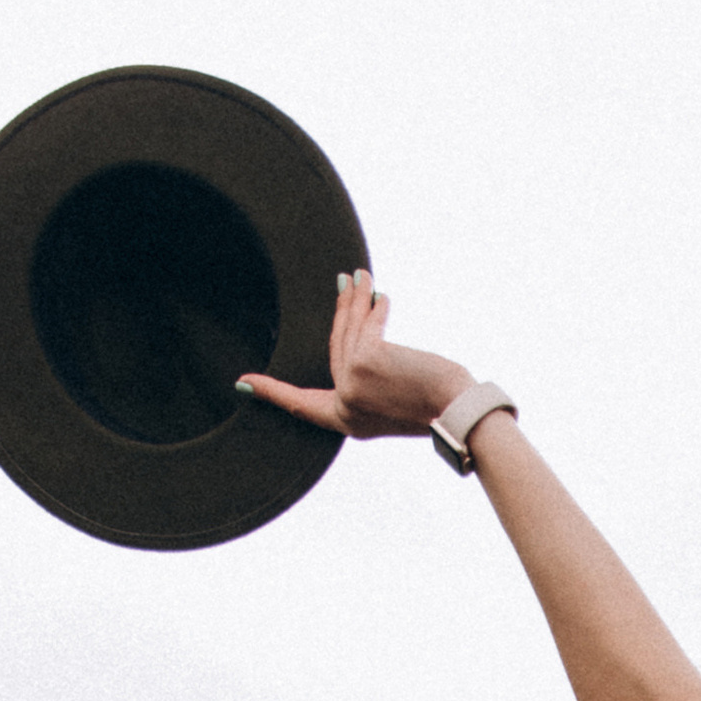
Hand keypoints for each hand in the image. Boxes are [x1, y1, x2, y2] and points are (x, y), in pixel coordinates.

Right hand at [237, 271, 472, 440]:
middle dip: (343, 311)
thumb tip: (361, 329)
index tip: (243, 384)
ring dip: (358, 300)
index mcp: (347, 423)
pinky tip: (382, 295)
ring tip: (363, 277)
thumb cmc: (435, 408)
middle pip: (334, 350)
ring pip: (349, 333)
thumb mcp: (393, 402)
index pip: (302, 406)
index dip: (273, 393)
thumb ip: (370, 382)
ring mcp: (351, 385)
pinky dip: (375, 307)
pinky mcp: (364, 363)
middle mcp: (345, 407)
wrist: (456, 413)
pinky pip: (366, 325)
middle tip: (346, 281)